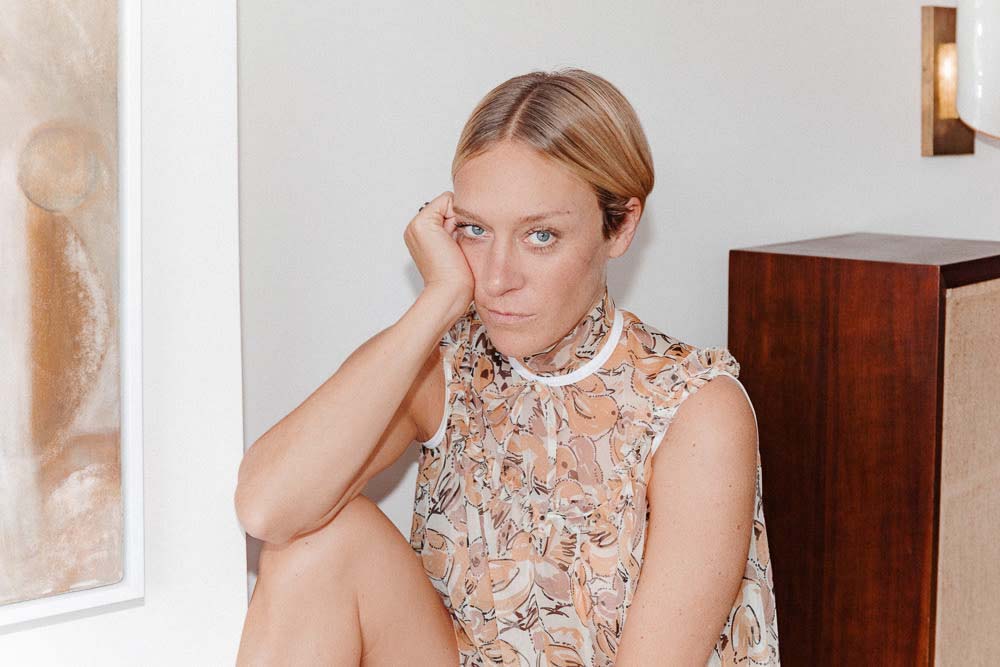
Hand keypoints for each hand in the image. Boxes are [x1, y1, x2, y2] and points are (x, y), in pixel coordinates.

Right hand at [403, 191, 473, 312]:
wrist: (450, 291)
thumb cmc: (457, 278)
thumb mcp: (456, 247)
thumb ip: (454, 229)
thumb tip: (466, 214)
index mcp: (421, 235)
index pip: (446, 211)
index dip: (458, 222)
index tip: (456, 245)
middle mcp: (415, 228)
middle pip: (447, 205)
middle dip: (457, 221)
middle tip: (454, 246)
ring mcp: (416, 225)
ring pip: (447, 202)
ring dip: (457, 220)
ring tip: (453, 244)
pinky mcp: (422, 224)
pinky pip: (447, 200)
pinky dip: (456, 215)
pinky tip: (453, 237)